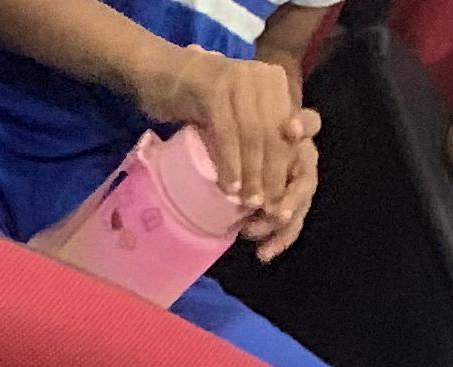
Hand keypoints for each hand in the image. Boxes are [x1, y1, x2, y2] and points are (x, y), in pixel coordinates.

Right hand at [133, 40, 314, 211]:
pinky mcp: (213, 88)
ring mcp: (238, 79)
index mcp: (274, 82)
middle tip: (266, 208)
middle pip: (274, 135)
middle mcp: (262, 76)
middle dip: (271, 175)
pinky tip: (229, 187)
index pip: (291, 131)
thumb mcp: (240, 112)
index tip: (282, 199)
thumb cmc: (202, 100)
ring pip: (253, 135)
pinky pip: (226, 133)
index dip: (287, 167)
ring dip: (251, 174)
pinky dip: (229, 163)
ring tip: (248, 203)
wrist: (161, 72)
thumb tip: (285, 172)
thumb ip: (264, 130)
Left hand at [240, 118, 324, 260]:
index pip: (309, 124)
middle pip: (307, 179)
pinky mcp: (290, 209)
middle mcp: (302, 159)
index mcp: (295, 132)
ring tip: (252, 232)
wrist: (235, 154)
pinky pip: (289, 227)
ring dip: (279, 225)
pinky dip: (277, 241)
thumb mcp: (232, 125)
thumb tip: (205, 118)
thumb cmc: (236, 135)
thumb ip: (233, 128)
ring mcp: (297, 185)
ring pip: (298, 207)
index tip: (290, 129)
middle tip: (278, 214)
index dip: (302, 126)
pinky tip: (263, 254)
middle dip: (293, 198)